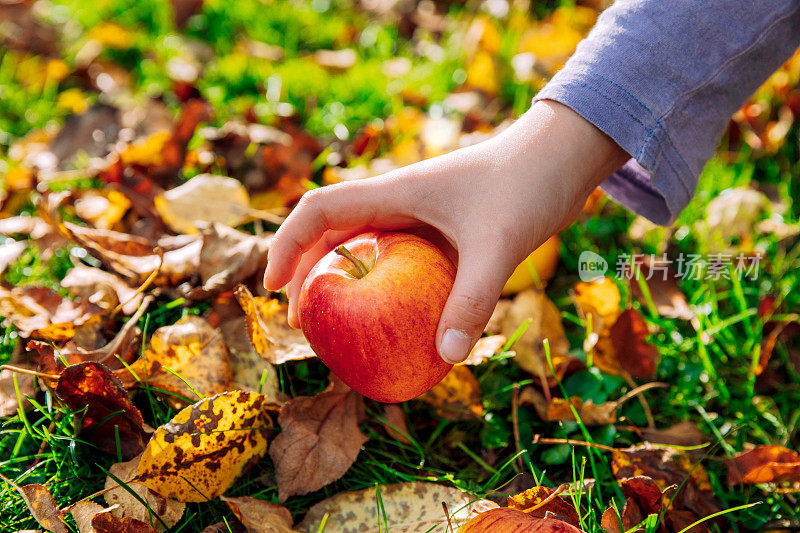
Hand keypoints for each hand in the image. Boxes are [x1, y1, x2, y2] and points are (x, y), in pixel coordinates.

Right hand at [264, 100, 628, 363]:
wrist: (562, 155)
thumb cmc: (529, 185)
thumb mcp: (500, 244)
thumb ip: (472, 298)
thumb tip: (446, 358)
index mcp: (396, 191)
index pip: (320, 210)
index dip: (288, 245)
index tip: (273, 288)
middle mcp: (399, 199)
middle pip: (331, 229)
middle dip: (305, 268)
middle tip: (300, 318)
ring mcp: (419, 212)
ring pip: (361, 241)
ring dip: (339, 274)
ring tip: (332, 318)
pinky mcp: (440, 225)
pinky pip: (395, 254)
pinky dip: (379, 280)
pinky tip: (390, 310)